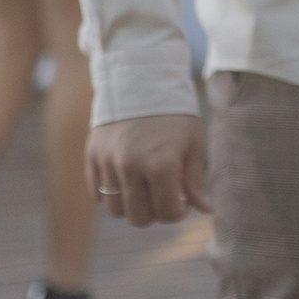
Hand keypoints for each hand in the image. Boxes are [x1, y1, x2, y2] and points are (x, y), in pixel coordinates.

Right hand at [88, 114, 210, 226]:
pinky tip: (126, 179)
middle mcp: (130, 166)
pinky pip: (97, 194)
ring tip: (144, 187)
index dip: (177, 212)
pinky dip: (111, 194)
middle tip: (162, 196)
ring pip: (115, 209)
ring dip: (131, 205)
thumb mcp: (193, 143)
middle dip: (154, 213)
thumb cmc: (174, 114)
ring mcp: (107, 162)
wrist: (141, 80)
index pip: (167, 213)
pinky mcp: (92, 156)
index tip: (181, 201)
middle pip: (139, 218)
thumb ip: (195, 180)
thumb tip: (206, 210)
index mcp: (161, 165)